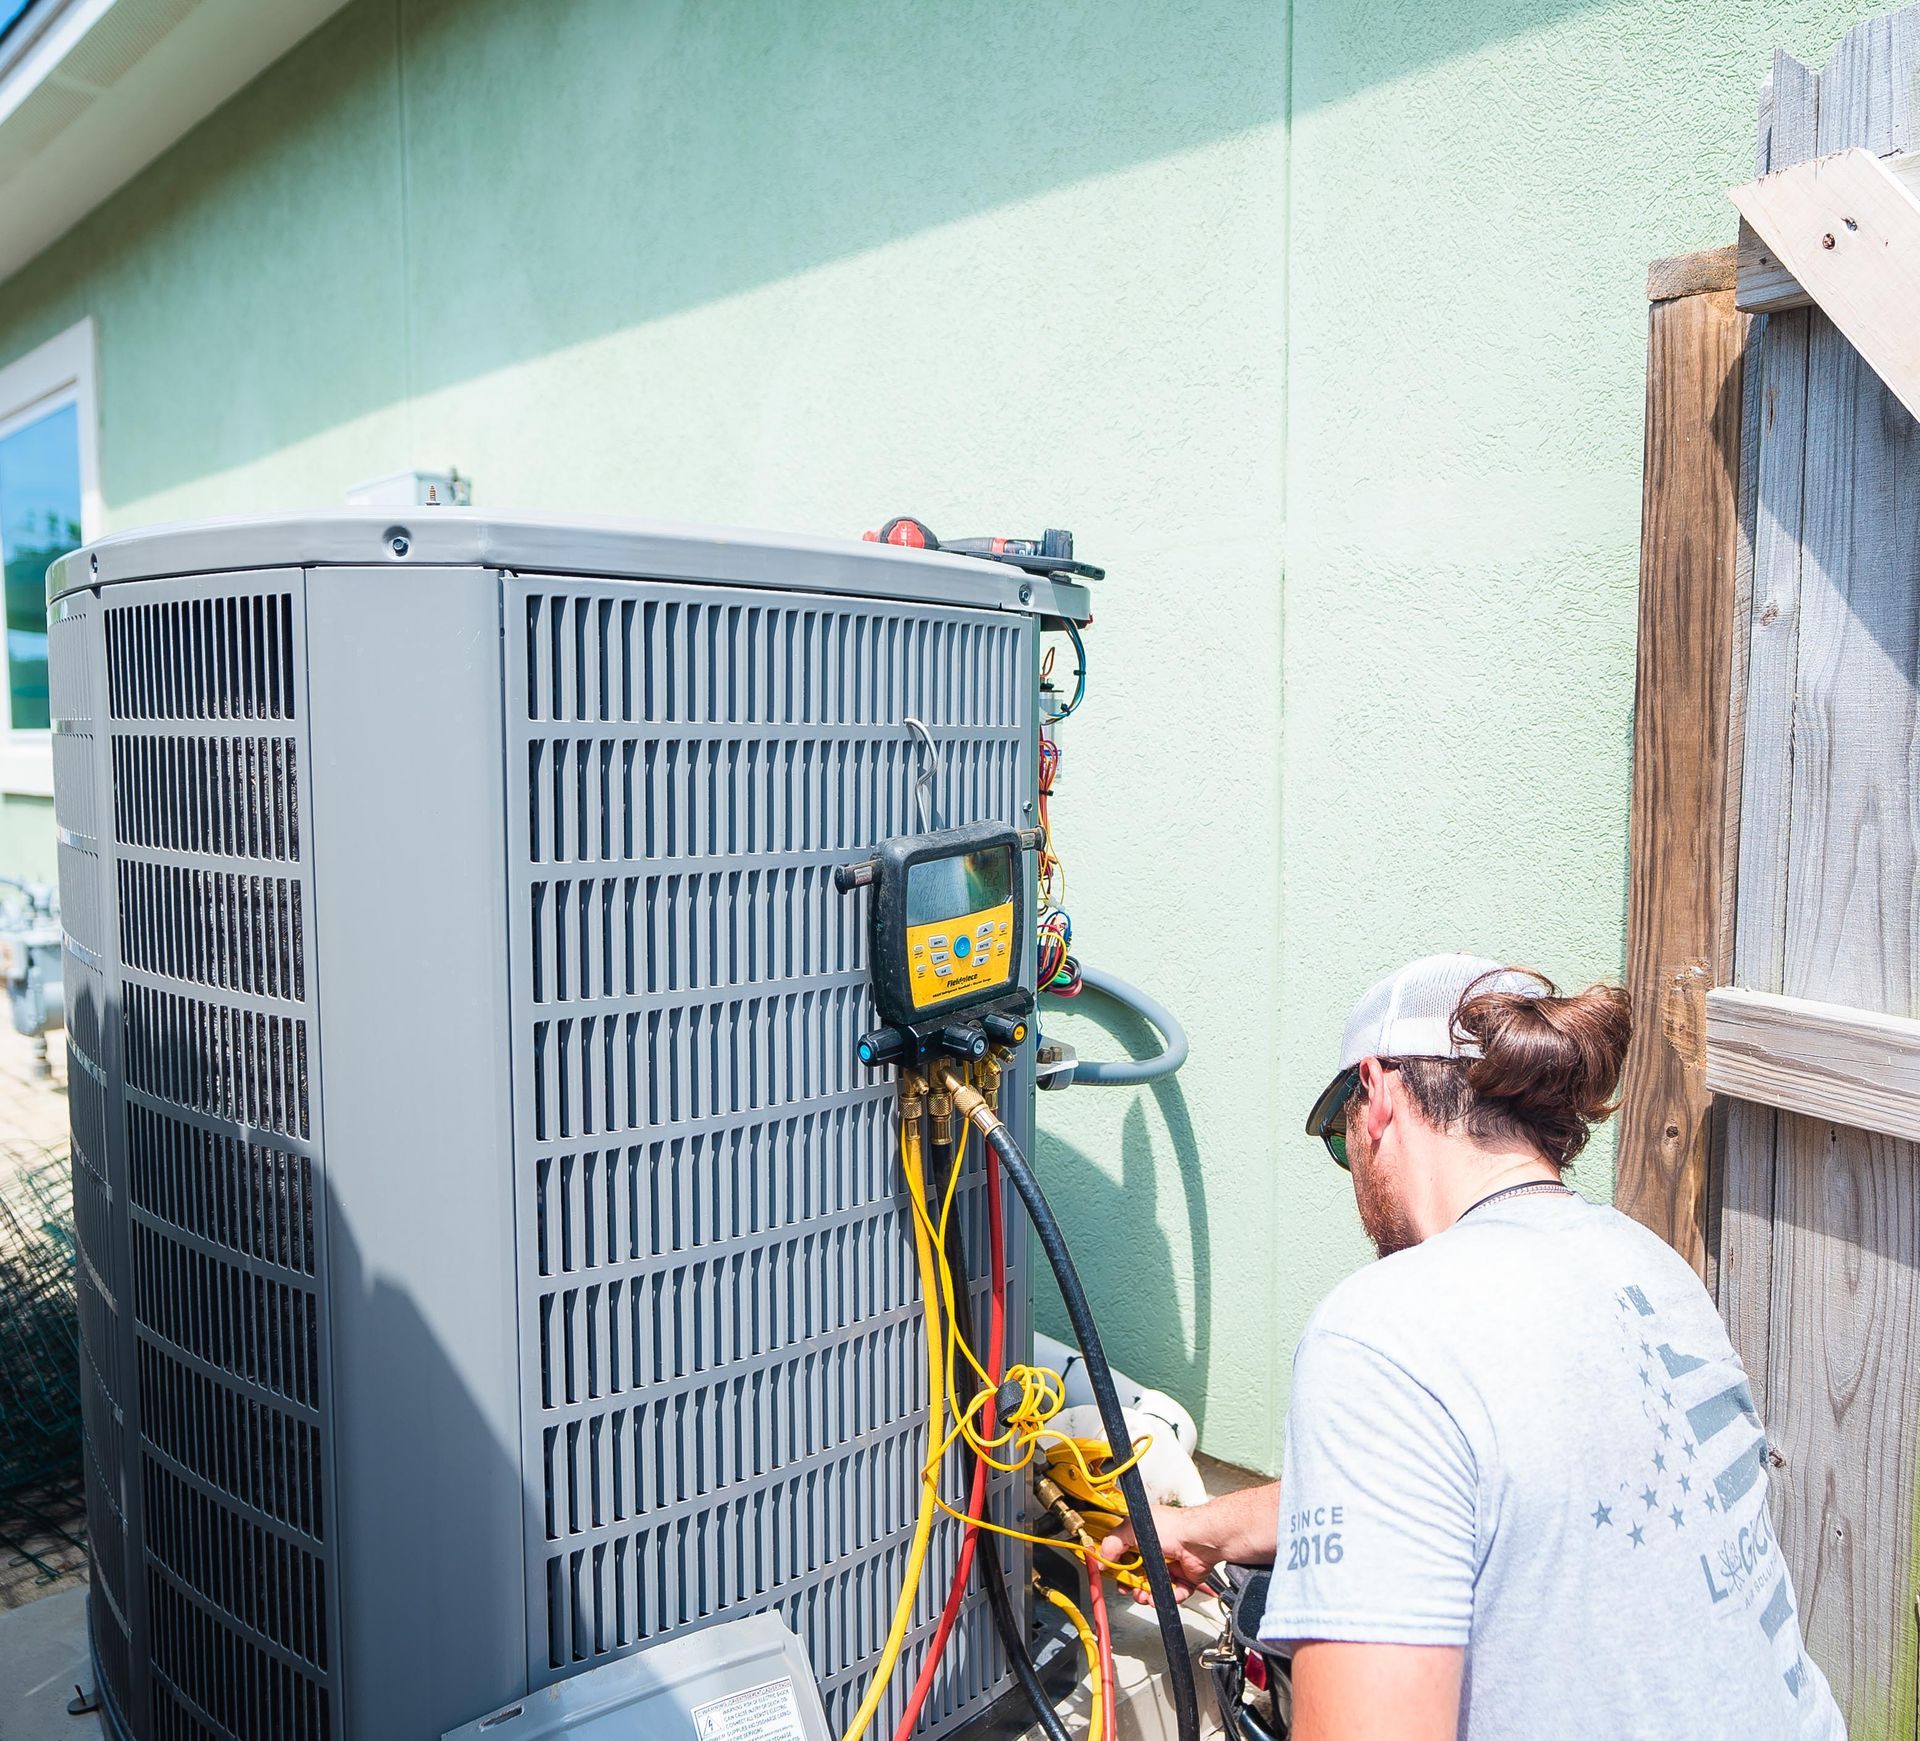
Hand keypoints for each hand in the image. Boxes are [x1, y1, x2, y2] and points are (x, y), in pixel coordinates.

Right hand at [1099, 1501, 1222, 1603]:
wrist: (1198, 1539)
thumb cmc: (1172, 1527)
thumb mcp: (1132, 1530)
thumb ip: (1113, 1544)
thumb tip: (1102, 1558)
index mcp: (1143, 1536)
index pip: (1124, 1554)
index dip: (1117, 1567)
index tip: (1113, 1576)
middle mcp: (1156, 1550)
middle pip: (1138, 1575)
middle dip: (1132, 1585)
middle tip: (1130, 1588)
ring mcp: (1170, 1566)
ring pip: (1153, 1587)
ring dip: (1147, 1594)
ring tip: (1146, 1595)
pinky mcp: (1184, 1579)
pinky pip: (1173, 1594)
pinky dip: (1168, 1597)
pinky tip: (1162, 1595)